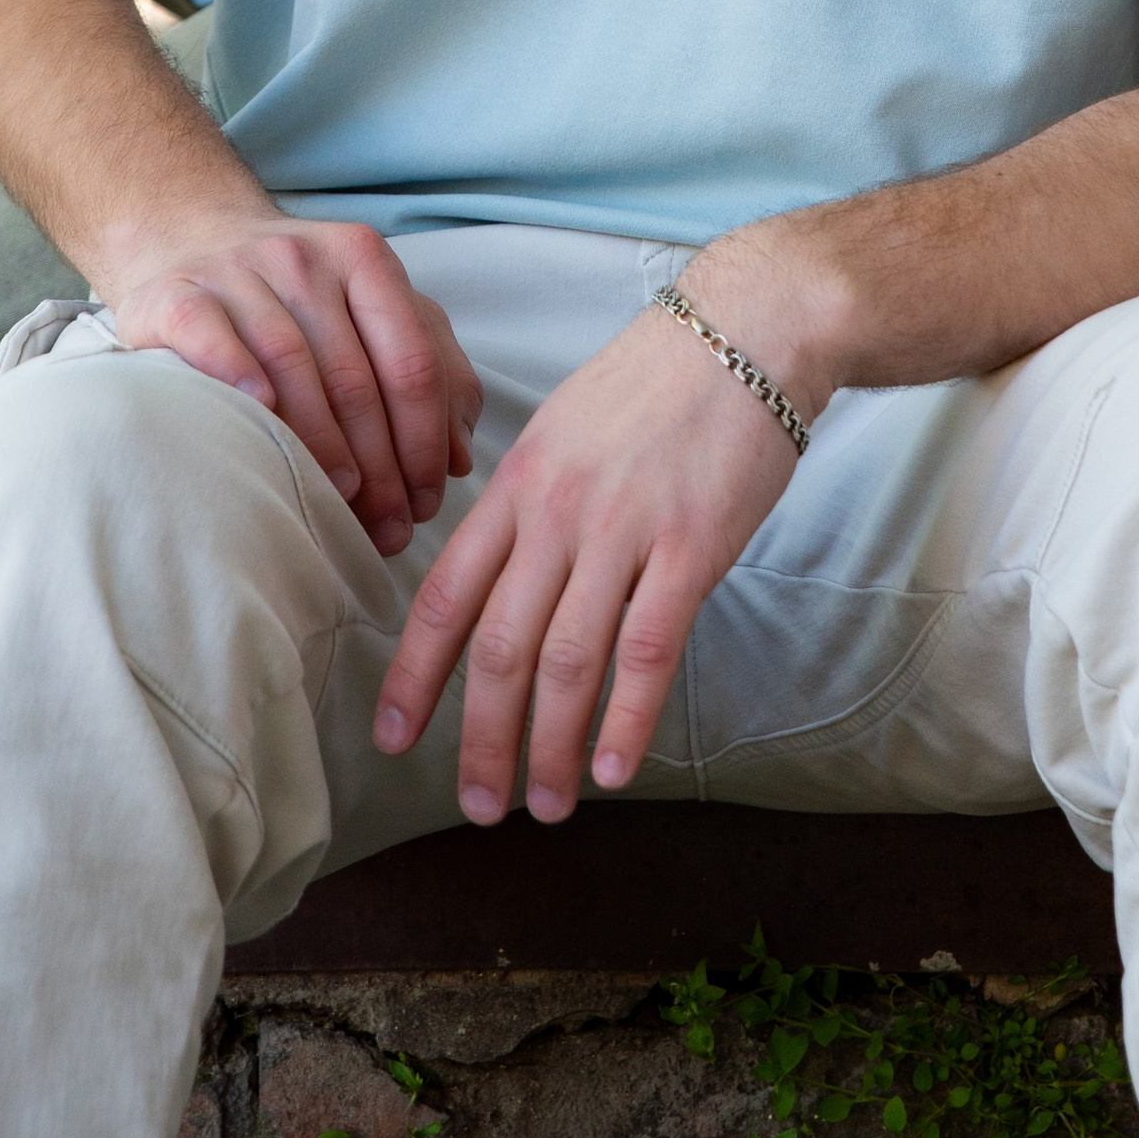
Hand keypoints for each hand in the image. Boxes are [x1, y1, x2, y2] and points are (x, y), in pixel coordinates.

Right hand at [106, 218, 481, 555]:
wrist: (192, 239)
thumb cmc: (296, 299)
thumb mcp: (373, 312)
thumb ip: (431, 368)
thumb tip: (460, 458)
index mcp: (363, 258)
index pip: (412, 360)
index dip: (425, 440)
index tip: (427, 502)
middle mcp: (303, 257)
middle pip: (355, 375)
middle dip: (381, 465)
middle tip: (390, 527)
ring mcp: (237, 271)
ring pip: (290, 363)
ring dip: (321, 442)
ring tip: (339, 502)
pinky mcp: (177, 292)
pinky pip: (209, 333)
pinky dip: (236, 372)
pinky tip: (259, 411)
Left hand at [373, 293, 805, 823]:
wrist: (746, 330)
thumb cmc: (658, 381)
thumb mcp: (567, 427)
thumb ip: (531, 502)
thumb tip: (504, 572)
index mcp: (518, 482)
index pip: (445, 594)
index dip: (414, 675)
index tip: (392, 736)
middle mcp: (557, 511)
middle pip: (499, 647)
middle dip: (480, 739)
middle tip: (476, 807)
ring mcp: (623, 529)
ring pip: (567, 662)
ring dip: (549, 748)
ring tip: (543, 806)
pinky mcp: (691, 546)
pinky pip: (647, 650)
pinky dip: (626, 719)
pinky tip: (614, 768)